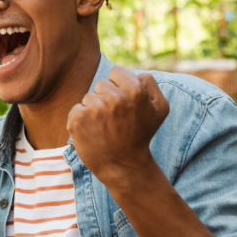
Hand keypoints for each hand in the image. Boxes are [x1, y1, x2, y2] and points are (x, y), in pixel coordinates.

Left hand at [66, 66, 169, 189]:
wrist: (123, 165)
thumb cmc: (141, 135)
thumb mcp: (160, 109)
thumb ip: (150, 84)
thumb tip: (135, 72)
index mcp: (134, 90)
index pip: (116, 71)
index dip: (119, 85)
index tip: (123, 102)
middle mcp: (114, 98)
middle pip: (101, 84)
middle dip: (106, 98)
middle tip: (115, 119)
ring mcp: (94, 108)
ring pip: (88, 97)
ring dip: (94, 110)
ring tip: (105, 127)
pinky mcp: (78, 119)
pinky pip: (76, 109)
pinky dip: (81, 120)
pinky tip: (92, 133)